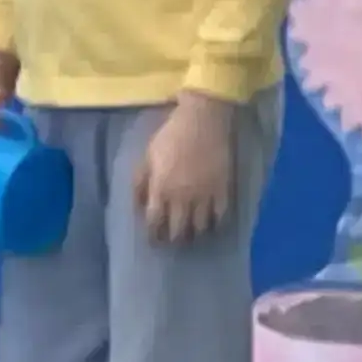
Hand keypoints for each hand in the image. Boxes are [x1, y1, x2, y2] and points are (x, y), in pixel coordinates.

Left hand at [134, 93, 234, 244]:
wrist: (202, 121)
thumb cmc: (170, 136)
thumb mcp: (147, 156)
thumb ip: (141, 182)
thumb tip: (138, 205)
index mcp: (161, 189)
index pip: (155, 222)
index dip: (153, 235)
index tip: (153, 240)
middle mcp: (182, 198)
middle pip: (178, 230)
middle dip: (173, 238)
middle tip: (171, 240)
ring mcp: (204, 195)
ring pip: (199, 227)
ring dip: (193, 234)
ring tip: (191, 235)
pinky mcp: (222, 190)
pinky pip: (220, 216)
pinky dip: (215, 224)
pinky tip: (211, 225)